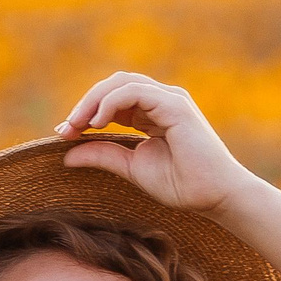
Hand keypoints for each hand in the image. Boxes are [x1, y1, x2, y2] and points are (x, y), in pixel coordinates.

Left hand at [56, 72, 257, 214]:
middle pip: (113, 85)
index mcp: (153, 112)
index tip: (65, 134)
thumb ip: (103, 156)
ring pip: (121, 83)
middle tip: (66, 128)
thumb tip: (66, 154)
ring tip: (77, 124)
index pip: (113, 99)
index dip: (87, 112)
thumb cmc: (182, 185)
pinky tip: (98, 122)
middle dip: (86, 103)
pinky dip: (111, 103)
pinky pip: (134, 92)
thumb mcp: (132, 168)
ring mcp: (169, 99)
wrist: (215, 197)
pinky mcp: (175, 105)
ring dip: (93, 101)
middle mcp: (162, 100)